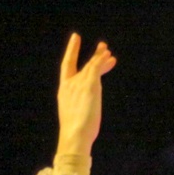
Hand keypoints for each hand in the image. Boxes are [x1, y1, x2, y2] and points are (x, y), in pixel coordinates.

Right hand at [56, 33, 116, 158]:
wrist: (74, 136)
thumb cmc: (75, 134)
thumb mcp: (76, 117)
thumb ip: (80, 109)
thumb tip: (85, 115)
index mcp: (63, 91)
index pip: (66, 67)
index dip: (71, 51)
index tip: (75, 39)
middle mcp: (70, 84)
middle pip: (84, 65)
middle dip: (94, 55)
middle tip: (103, 46)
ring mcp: (79, 84)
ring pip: (92, 66)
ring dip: (101, 57)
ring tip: (109, 51)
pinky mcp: (89, 85)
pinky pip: (96, 68)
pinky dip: (102, 61)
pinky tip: (109, 57)